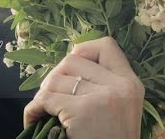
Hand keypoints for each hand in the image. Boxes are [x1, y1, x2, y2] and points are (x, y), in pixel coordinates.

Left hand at [24, 37, 144, 138]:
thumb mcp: (122, 109)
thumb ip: (106, 86)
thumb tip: (71, 62)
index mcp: (131, 84)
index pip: (107, 46)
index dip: (84, 50)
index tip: (71, 68)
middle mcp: (120, 86)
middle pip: (74, 60)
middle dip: (54, 76)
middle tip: (50, 96)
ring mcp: (102, 98)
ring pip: (56, 79)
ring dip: (42, 95)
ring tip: (43, 111)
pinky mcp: (82, 112)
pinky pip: (46, 99)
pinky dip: (33, 109)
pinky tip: (34, 118)